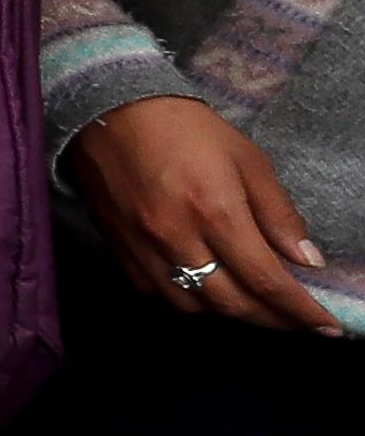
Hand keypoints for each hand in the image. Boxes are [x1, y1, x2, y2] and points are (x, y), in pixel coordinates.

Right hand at [65, 95, 341, 333]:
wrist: (110, 109)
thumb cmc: (186, 129)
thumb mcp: (247, 159)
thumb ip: (279, 214)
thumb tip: (308, 261)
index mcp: (216, 212)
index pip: (267, 280)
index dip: (301, 310)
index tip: (326, 325)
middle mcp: (178, 238)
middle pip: (231, 303)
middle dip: (271, 318)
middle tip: (293, 319)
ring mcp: (143, 247)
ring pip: (192, 305)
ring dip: (227, 310)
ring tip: (249, 300)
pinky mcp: (117, 247)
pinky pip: (155, 291)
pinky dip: (185, 296)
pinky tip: (201, 283)